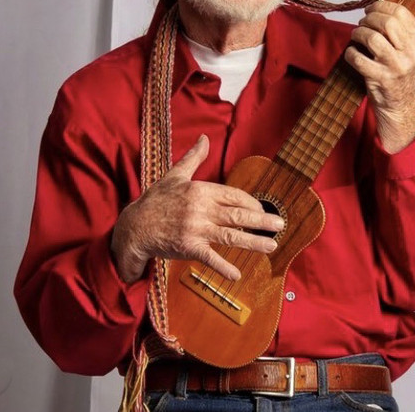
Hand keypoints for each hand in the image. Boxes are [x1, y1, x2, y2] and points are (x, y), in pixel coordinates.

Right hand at [111, 135, 283, 283]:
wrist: (134, 226)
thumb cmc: (156, 200)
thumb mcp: (175, 175)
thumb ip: (194, 158)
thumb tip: (204, 139)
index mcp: (201, 190)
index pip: (234, 195)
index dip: (252, 202)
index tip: (262, 209)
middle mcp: (201, 209)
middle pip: (238, 215)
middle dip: (262, 220)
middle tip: (280, 224)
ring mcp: (196, 229)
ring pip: (231, 236)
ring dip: (254, 242)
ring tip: (272, 245)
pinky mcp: (188, 247)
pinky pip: (210, 258)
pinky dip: (223, 267)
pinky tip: (237, 274)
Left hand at [344, 0, 414, 152]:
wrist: (400, 104)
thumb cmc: (398, 71)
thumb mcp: (405, 46)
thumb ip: (394, 21)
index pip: (401, 12)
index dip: (381, 6)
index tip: (371, 9)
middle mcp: (412, 53)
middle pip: (387, 22)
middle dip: (368, 18)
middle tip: (362, 24)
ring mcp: (397, 67)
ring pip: (372, 38)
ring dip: (358, 34)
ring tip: (357, 37)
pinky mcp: (381, 79)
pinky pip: (358, 58)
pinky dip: (351, 53)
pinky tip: (353, 54)